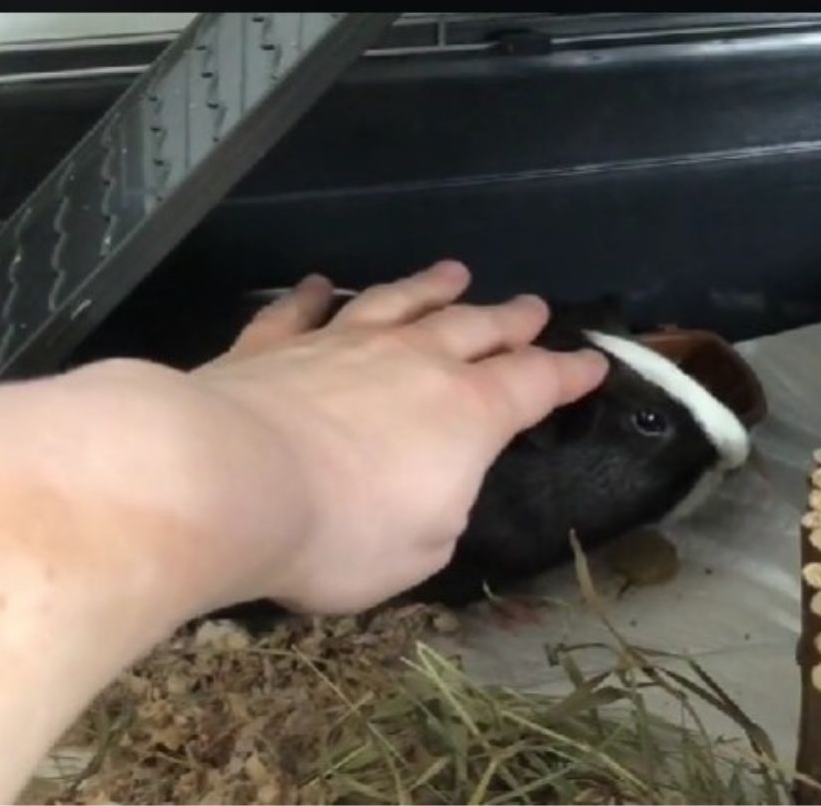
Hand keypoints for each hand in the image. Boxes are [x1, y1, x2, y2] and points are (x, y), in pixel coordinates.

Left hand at [183, 260, 608, 613]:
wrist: (227, 482)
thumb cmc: (340, 533)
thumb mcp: (421, 549)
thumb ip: (441, 508)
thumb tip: (435, 482)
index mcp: (465, 412)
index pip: (534, 384)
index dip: (568, 374)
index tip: (592, 361)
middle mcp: (411, 361)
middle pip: (473, 327)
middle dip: (509, 319)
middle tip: (531, 305)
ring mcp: (339, 343)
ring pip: (397, 302)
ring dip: (428, 288)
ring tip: (452, 271)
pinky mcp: (272, 346)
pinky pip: (299, 312)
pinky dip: (313, 296)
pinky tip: (318, 284)